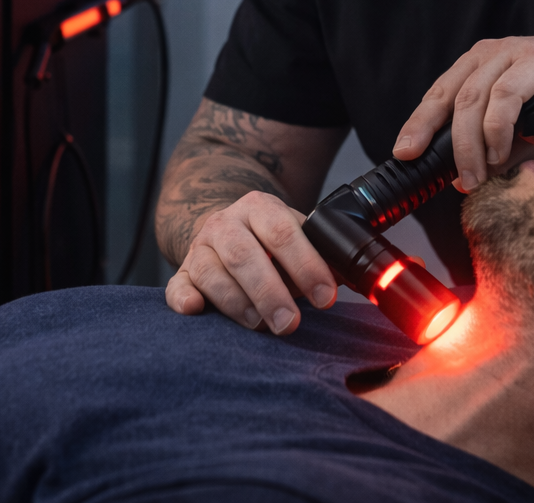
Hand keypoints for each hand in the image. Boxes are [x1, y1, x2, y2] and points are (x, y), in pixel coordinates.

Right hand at [164, 191, 337, 334]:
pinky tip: (196, 309)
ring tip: (259, 324)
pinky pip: (177, 286)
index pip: (283, 233)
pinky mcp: (182, 272)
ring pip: (213, 273)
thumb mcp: (296, 238)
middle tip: (290, 323)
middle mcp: (226, 223)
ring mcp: (200, 247)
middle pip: (245, 256)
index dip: (306, 266)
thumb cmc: (269, 242)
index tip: (326, 297)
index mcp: (261, 208)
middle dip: (270, 293)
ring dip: (238, 302)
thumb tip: (356, 279)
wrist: (225, 228)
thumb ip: (321, 257)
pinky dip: (184, 299)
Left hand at [392, 34, 533, 191]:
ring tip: (477, 174)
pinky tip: (500, 149)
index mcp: (477, 67)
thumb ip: (495, 151)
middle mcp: (488, 56)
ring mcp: (511, 53)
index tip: (406, 154)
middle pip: (451, 99)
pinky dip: (497, 126)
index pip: (438, 96)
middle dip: (444, 144)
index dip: (418, 125)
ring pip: (473, 99)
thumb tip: (462, 181)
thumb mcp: (523, 128)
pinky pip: (505, 94)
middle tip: (457, 180)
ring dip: (471, 143)